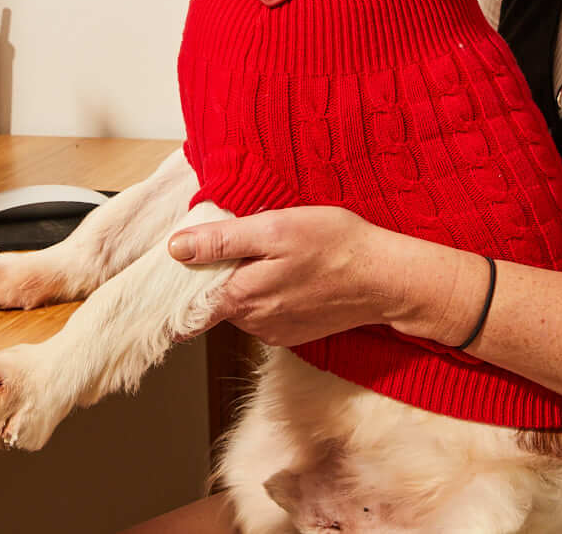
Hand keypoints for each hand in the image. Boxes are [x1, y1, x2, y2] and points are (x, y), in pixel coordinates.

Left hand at [168, 205, 481, 348]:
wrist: (384, 277)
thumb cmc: (333, 245)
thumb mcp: (273, 228)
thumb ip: (222, 242)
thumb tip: (176, 248)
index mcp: (241, 297)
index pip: (188, 304)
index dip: (182, 282)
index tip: (184, 262)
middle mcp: (254, 323)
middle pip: (214, 303)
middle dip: (217, 275)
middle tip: (238, 241)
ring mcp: (275, 331)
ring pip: (240, 307)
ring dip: (244, 283)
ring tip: (267, 254)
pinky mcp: (295, 332)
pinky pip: (265, 314)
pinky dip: (267, 294)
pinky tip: (287, 273)